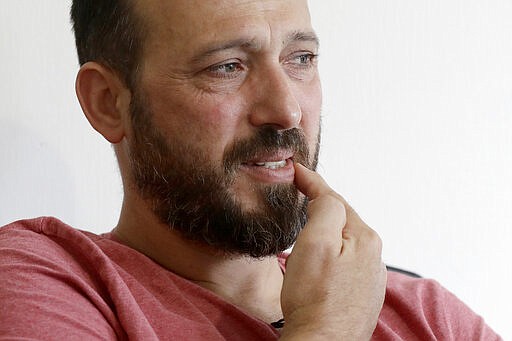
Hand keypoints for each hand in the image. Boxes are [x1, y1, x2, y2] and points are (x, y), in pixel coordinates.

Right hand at [279, 163, 386, 339]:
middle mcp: (373, 257)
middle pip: (342, 220)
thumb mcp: (315, 243)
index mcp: (364, 238)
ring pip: (345, 243)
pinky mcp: (362, 295)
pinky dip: (333, 254)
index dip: (313, 183)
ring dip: (328, 232)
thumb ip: (326, 209)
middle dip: (322, 207)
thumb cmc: (313, 299)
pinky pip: (346, 263)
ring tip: (309, 226)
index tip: (298, 170)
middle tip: (301, 192)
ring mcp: (369, 278)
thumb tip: (327, 195)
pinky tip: (322, 262)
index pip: (335, 200)